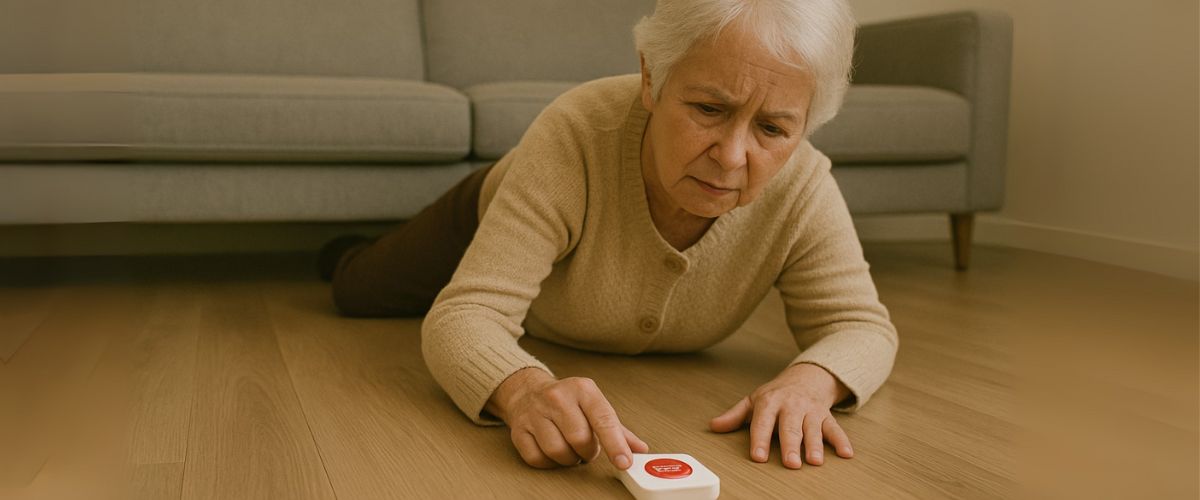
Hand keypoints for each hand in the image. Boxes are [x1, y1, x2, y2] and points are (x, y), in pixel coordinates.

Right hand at [486, 368, 648, 469]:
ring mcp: (535, 412)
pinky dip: (549, 462)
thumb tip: (640, 449)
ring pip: (558, 451)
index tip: (624, 462)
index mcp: (582, 389)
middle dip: (588, 452)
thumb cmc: (567, 402)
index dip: (615, 444)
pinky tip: (552, 452)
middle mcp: (557, 397)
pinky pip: (537, 459)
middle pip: (580, 439)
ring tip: (570, 449)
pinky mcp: (518, 429)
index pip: (603, 418)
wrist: (527, 391)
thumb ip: (618, 429)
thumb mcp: (594, 405)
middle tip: (586, 448)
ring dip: (569, 459)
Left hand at [709, 363, 853, 468]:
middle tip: (791, 463)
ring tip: (815, 461)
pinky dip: (842, 441)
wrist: (806, 376)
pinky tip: (846, 454)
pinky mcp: (826, 415)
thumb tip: (714, 426)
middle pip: (790, 428)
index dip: (759, 439)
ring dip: (815, 445)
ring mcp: (810, 411)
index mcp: (770, 402)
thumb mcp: (753, 401)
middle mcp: (791, 406)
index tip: (758, 456)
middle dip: (791, 445)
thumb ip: (735, 415)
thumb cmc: (776, 394)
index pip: (763, 422)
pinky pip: (835, 428)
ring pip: (813, 429)